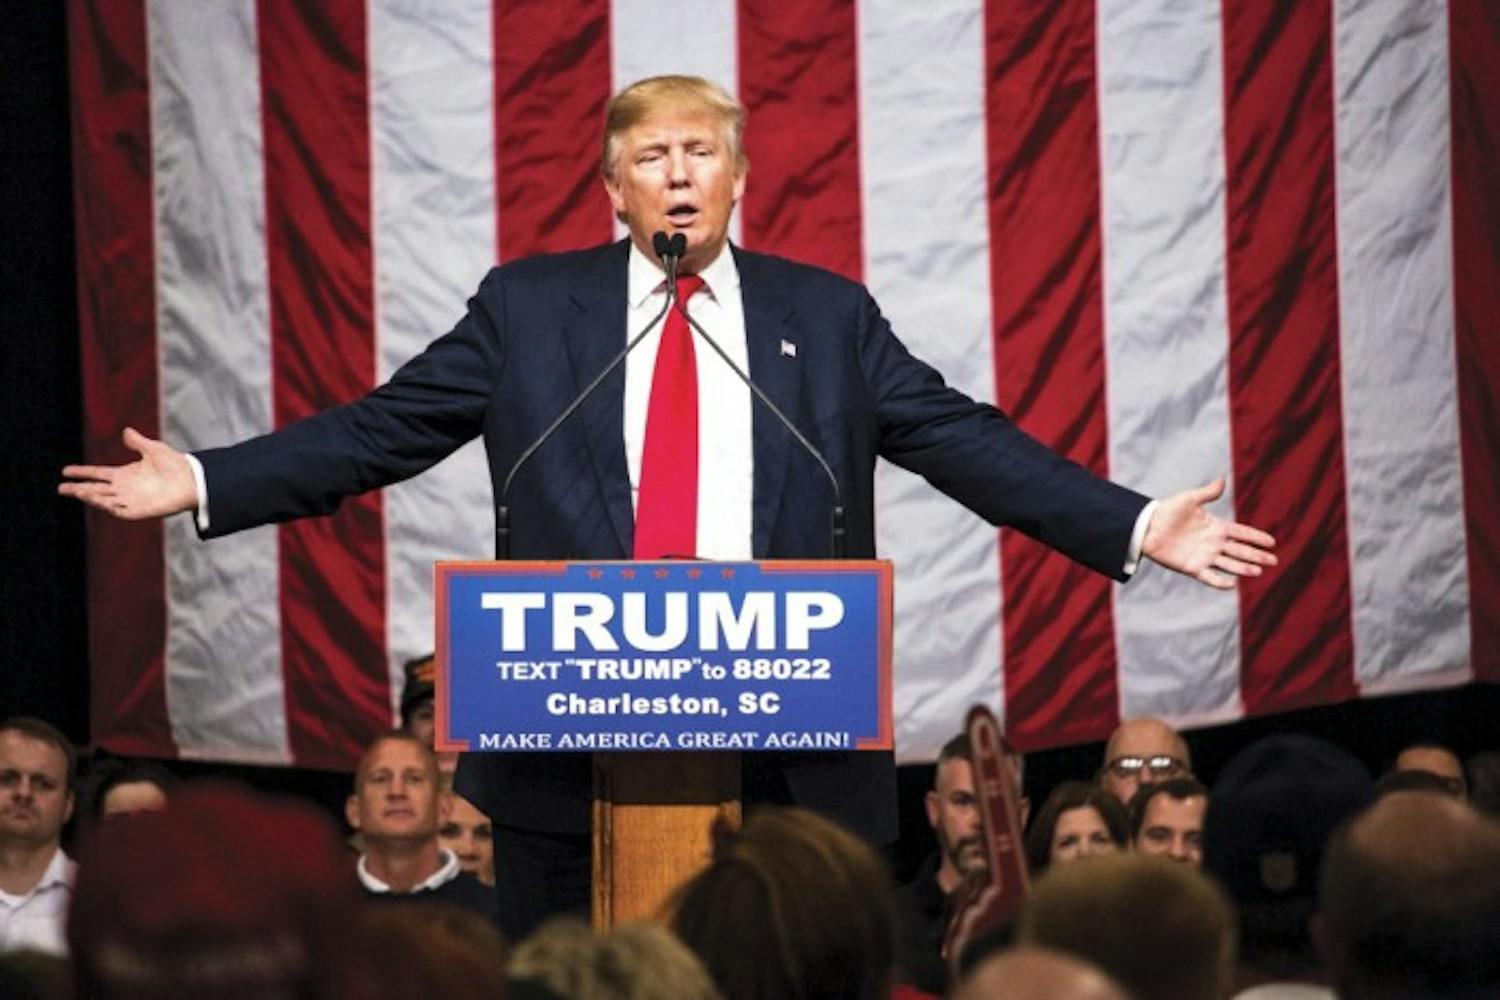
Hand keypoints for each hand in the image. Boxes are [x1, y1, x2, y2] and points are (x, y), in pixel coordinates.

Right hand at [58, 427, 197, 520]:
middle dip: (79, 488)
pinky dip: (108, 506)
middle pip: (96, 489)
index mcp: (125, 474)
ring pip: (104, 500)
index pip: (98, 474)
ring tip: (76, 491)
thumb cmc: (176, 465)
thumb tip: (126, 431)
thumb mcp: (153, 449)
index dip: (83, 472)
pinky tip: (99, 500)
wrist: (193, 480)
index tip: (66, 471)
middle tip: (62, 487)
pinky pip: (119, 511)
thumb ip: (138, 442)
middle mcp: (125, 488)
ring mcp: (131, 500)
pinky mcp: (139, 511)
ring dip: (90, 496)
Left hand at [1142, 477, 1275, 589]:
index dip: (1256, 537)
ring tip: (1258, 571)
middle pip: (1240, 550)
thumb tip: (1223, 479)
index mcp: (1215, 527)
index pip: (1241, 533)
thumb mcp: (1189, 499)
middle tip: (1274, 560)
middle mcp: (1213, 543)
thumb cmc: (1167, 511)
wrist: (1146, 527)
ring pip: (1229, 564)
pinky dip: (1219, 581)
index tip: (1272, 542)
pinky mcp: (1192, 567)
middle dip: (1257, 555)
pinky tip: (1231, 584)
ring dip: (1243, 568)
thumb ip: (1207, 493)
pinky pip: (1209, 576)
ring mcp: (1204, 556)